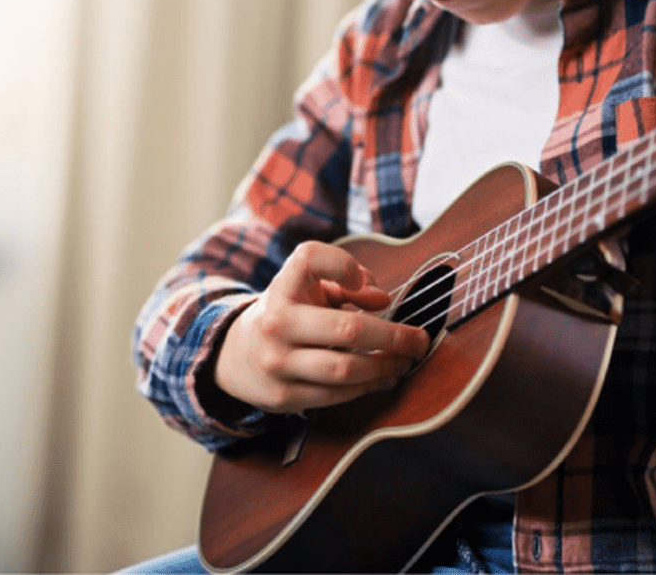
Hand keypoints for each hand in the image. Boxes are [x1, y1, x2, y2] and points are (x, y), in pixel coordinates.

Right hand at [214, 241, 430, 413]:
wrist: (234, 355)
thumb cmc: (287, 312)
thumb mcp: (306, 287)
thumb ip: (346, 283)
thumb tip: (383, 300)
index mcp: (282, 287)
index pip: (311, 258)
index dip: (345, 265)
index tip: (366, 284)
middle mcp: (277, 323)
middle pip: (348, 331)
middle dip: (393, 337)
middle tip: (420, 339)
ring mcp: (278, 363)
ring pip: (346, 370)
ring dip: (385, 366)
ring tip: (406, 361)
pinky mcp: (284, 396)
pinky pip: (336, 395)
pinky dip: (367, 386)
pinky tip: (384, 377)